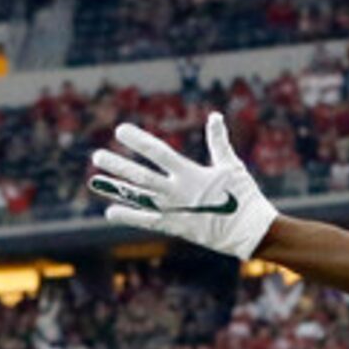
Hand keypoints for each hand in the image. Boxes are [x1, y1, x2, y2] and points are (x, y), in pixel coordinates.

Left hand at [89, 113, 278, 260]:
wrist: (253, 232)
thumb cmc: (245, 196)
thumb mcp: (232, 166)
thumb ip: (218, 142)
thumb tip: (215, 117)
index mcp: (192, 173)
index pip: (158, 153)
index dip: (138, 140)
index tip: (120, 130)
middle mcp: (179, 192)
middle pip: (141, 176)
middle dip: (118, 165)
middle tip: (97, 156)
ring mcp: (176, 210)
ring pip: (140, 198)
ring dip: (116, 188)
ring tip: (96, 180)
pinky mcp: (177, 227)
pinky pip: (148, 221)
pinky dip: (129, 216)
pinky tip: (110, 211)